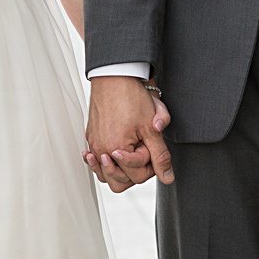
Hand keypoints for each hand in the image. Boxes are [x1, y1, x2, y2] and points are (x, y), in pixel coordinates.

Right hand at [85, 77, 174, 191]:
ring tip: (130, 154)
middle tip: (143, 152)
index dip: (151, 163)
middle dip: (135, 171)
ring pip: (105, 176)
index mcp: (116, 150)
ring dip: (119, 170)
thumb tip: (167, 178)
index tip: (151, 144)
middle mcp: (101, 151)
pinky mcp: (91, 137)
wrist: (115, 76)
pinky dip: (105, 163)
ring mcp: (93, 145)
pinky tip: (113, 154)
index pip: (138, 176)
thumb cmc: (132, 98)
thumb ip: (160, 156)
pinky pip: (96, 162)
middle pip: (120, 182)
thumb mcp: (152, 129)